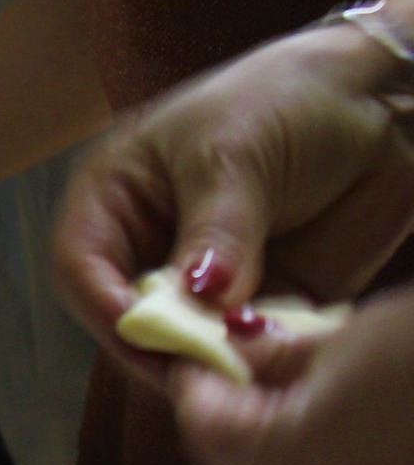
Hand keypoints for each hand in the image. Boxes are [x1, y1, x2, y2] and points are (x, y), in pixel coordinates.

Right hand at [53, 19, 413, 384]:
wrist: (383, 97)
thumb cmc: (286, 99)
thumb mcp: (236, 156)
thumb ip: (215, 233)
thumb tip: (199, 301)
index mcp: (115, 196)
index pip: (80, 265)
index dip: (107, 305)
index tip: (152, 337)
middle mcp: (148, 244)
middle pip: (125, 318)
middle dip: (161, 345)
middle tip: (205, 367)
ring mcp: (203, 279)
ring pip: (183, 343)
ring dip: (213, 359)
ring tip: (250, 363)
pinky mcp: (257, 302)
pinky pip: (245, 346)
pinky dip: (259, 358)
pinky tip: (282, 354)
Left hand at [172, 287, 413, 464]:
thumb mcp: (359, 339)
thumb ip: (281, 359)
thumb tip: (238, 355)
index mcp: (287, 461)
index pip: (204, 428)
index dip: (198, 388)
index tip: (200, 360)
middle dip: (255, 421)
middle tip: (269, 373)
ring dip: (314, 454)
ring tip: (353, 404)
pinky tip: (394, 441)